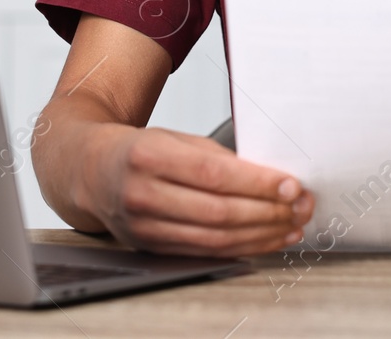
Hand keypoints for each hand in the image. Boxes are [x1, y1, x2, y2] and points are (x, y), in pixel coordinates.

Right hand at [81, 124, 314, 256]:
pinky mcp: (152, 247)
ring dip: (261, 234)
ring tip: (292, 226)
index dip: (257, 183)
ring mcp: (145, 226)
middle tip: (301, 206)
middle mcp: (143, 193)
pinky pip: (205, 251)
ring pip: (214, 237)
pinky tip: (265, 240)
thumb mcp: (174, 138)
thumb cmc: (137, 150)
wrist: (89, 172)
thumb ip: (216, 156)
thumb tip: (268, 178)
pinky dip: (241, 248)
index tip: (291, 185)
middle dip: (268, 211)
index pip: (214, 175)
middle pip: (218, 211)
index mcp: (149, 155)